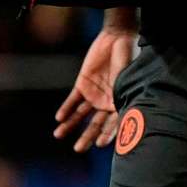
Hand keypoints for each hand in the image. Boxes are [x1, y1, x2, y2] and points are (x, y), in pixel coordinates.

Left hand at [55, 25, 137, 152]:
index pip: (113, 124)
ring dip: (71, 125)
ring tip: (59, 135)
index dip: (107, 135)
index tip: (99, 144)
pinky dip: (66, 108)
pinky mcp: (82, 85)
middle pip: (95, 124)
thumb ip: (120, 95)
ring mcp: (94, 94)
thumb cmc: (128, 58)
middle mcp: (106, 102)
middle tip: (78, 149)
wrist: (117, 37)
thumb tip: (119, 114)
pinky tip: (59, 118)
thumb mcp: (126, 78)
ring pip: (81, 115)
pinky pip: (72, 100)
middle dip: (86, 136)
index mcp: (120, 103)